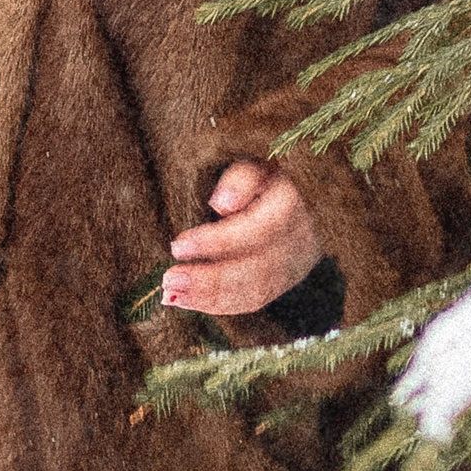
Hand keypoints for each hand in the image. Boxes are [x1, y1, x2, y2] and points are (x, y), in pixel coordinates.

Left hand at [164, 158, 320, 317]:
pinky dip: (218, 304)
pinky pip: (252, 300)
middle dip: (210, 278)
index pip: (256, 229)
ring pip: (253, 290)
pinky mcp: (283, 283)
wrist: (301, 199)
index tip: (178, 246)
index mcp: (290, 205)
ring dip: (210, 296)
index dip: (217, 241)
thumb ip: (240, 179)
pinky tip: (188, 301)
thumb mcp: (255, 166)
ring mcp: (293, 265)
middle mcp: (297, 240)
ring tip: (172, 294)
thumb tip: (223, 203)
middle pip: (255, 268)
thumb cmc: (263, 180)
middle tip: (170, 279)